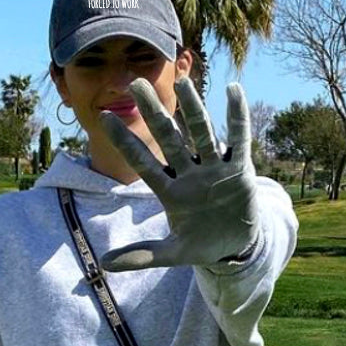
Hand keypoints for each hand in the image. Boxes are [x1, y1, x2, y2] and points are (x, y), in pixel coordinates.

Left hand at [98, 76, 258, 269]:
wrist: (235, 246)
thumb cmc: (200, 244)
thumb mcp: (171, 254)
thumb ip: (141, 256)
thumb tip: (105, 264)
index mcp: (170, 191)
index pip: (142, 162)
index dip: (125, 141)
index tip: (105, 117)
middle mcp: (189, 174)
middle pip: (169, 138)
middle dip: (154, 112)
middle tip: (136, 83)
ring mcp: (214, 168)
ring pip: (201, 132)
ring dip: (192, 108)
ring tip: (182, 80)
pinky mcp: (240, 169)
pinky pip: (239, 138)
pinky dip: (237, 115)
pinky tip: (233, 89)